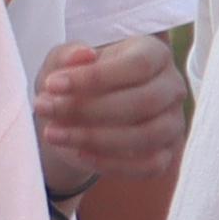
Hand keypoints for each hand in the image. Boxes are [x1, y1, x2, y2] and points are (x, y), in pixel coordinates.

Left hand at [33, 36, 186, 196]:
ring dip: (95, 138)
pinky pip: (149, 165)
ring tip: (52, 134)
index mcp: (155, 54)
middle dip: (89, 109)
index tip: (52, 84)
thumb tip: (83, 54)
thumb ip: (68, 56)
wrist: (77, 117)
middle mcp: (172, 87)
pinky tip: (79, 154)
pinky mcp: (166, 154)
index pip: (138, 65)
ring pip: (147, 135)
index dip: (94, 76)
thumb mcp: (63, 63)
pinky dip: (112, 164)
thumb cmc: (75, 82)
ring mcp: (173, 122)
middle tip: (45, 109)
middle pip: (144, 101)